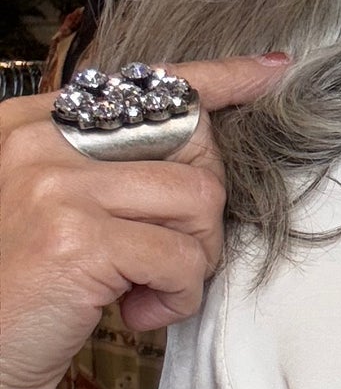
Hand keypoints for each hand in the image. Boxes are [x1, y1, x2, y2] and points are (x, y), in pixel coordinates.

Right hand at [0, 55, 289, 388]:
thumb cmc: (21, 294)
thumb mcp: (56, 213)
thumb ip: (108, 172)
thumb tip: (203, 143)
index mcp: (32, 124)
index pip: (143, 83)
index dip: (216, 79)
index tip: (268, 73)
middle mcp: (38, 142)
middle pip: (189, 145)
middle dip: (203, 213)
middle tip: (168, 259)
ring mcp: (55, 188)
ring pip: (198, 201)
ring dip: (195, 259)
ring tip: (149, 288)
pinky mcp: (78, 242)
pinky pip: (182, 260)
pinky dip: (178, 297)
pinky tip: (137, 315)